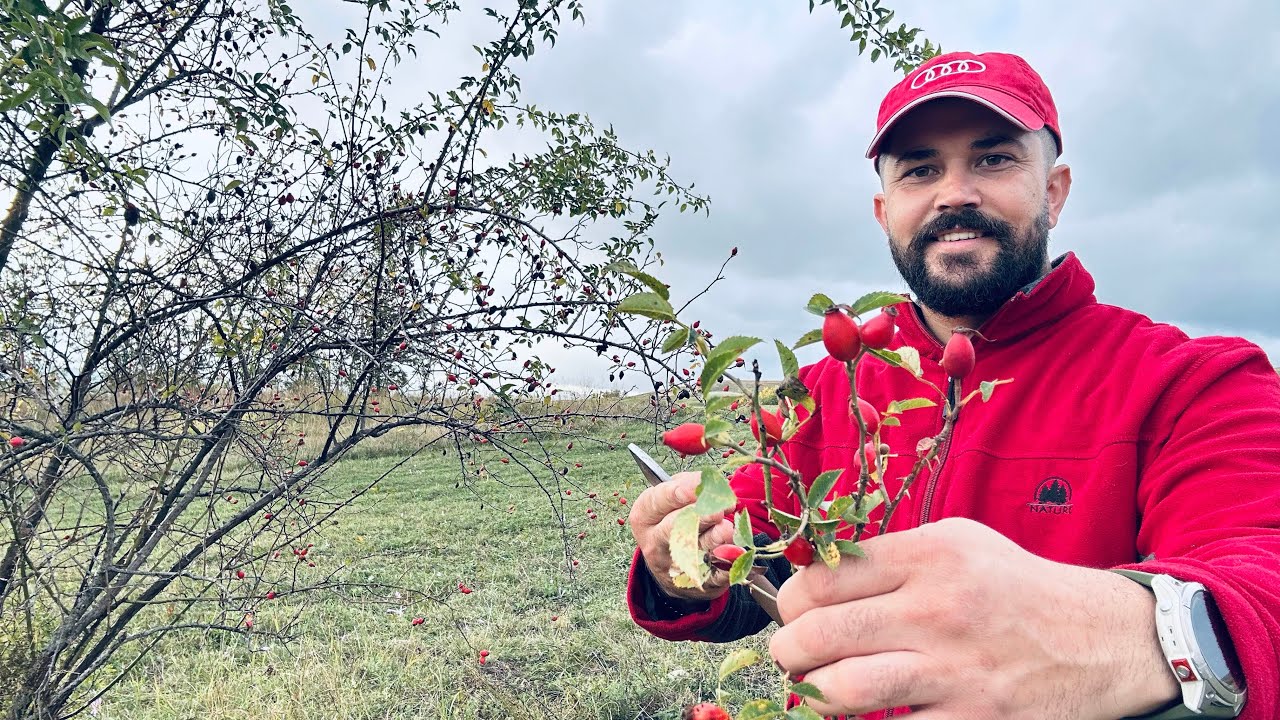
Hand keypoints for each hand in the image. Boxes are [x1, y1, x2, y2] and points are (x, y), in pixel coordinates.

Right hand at [629, 471, 735, 601]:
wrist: (669, 566)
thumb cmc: (672, 519)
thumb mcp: (670, 499)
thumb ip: (688, 486)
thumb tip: (711, 482)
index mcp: (644, 516)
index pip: (658, 501)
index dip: (679, 492)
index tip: (698, 486)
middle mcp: (654, 542)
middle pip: (674, 528)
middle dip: (698, 517)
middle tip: (717, 510)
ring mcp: (673, 565)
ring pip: (694, 551)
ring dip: (714, 539)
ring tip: (727, 530)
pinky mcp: (694, 582)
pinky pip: (712, 574)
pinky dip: (726, 565)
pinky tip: (737, 554)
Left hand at [769, 517, 1179, 718]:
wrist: (1098, 639)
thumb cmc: (1012, 586)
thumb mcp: (956, 541)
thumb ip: (889, 555)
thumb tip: (814, 579)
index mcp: (927, 556)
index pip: (820, 579)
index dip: (790, 600)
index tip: (794, 612)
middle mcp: (937, 610)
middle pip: (819, 634)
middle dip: (789, 650)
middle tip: (792, 655)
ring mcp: (955, 671)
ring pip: (843, 689)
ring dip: (815, 694)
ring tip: (818, 687)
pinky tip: (865, 714)